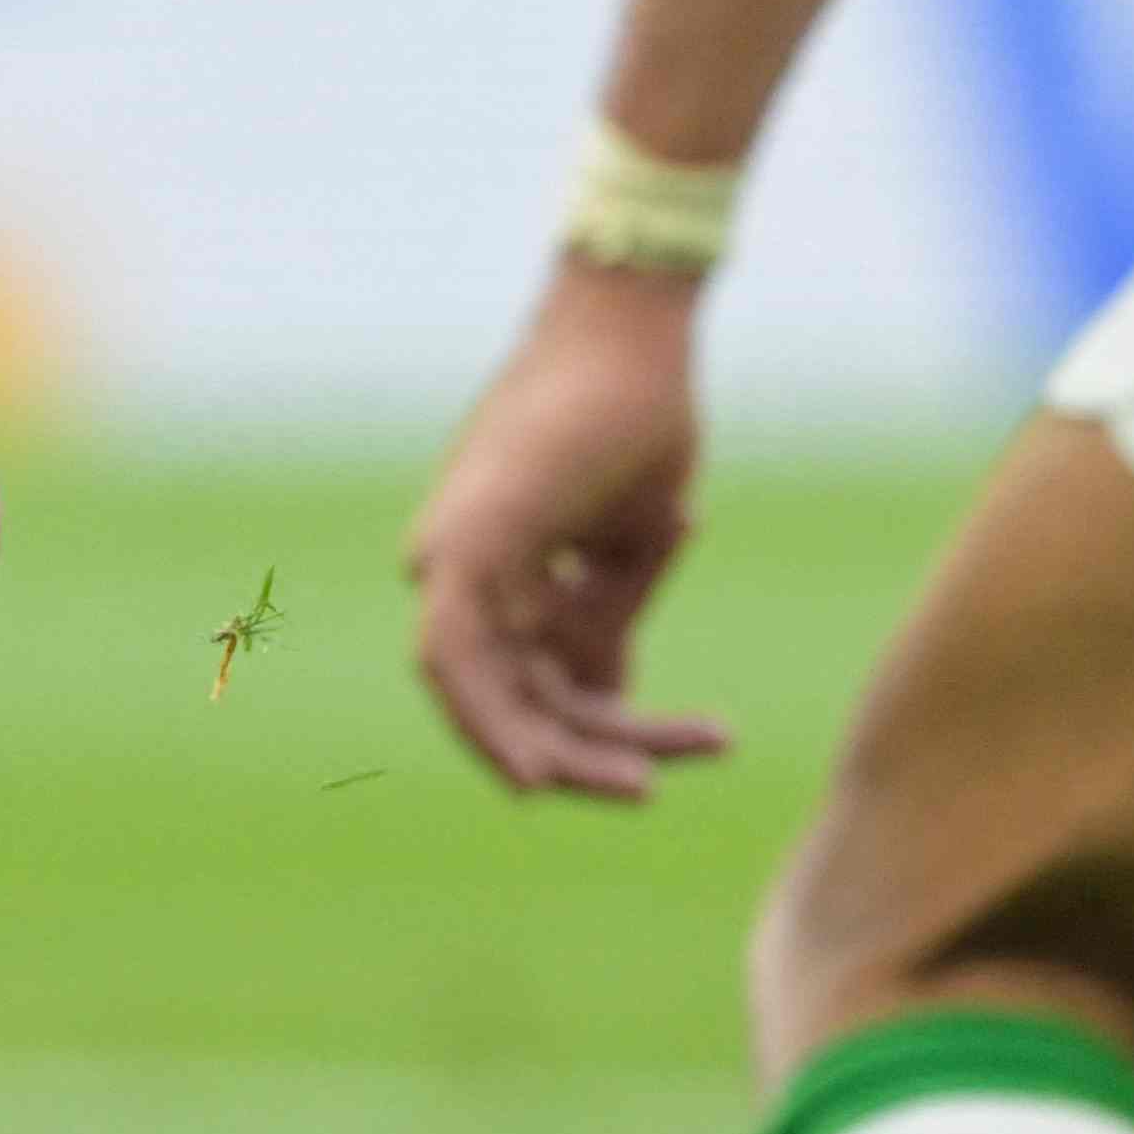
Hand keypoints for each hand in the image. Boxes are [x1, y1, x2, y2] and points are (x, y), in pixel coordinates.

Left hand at [407, 262, 741, 802]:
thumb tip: (606, 702)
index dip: (600, 733)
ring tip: (637, 786)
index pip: (539, 685)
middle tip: (651, 791)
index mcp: (502, 576)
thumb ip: (605, 621)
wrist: (636, 342)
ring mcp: (454, 556)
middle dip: (583, 755)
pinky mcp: (462, 544)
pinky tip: (538, 774)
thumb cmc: (636, 426)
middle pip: (514, 698)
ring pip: (488, 694)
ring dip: (556, 751)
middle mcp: (464, 573)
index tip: (678, 757)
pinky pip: (456, 656)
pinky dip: (489, 718)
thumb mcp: (631, 549)